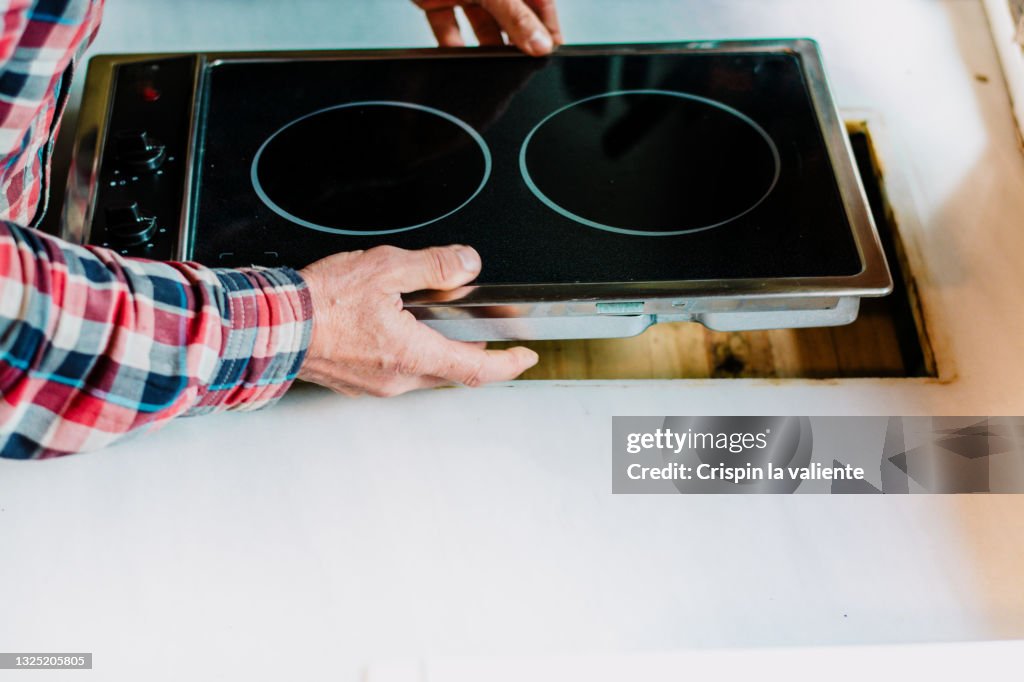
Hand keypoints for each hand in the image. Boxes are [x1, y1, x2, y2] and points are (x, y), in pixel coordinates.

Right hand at [297, 245, 538, 396]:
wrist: (270, 325)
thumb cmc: (318, 303)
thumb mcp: (385, 269)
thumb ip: (433, 266)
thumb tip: (465, 264)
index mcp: (412, 355)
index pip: (478, 369)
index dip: (509, 364)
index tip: (526, 356)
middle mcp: (397, 379)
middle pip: (451, 368)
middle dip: (468, 347)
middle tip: (476, 323)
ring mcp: (376, 385)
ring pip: (423, 369)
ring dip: (434, 347)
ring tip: (427, 315)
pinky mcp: (357, 382)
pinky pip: (396, 370)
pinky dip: (406, 350)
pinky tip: (392, 325)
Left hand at [412, 0, 562, 55]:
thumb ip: (516, 17)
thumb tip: (541, 45)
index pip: (540, 3)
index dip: (546, 27)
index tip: (549, 52)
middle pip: (510, 17)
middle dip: (515, 41)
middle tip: (522, 64)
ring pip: (482, 24)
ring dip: (487, 46)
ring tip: (495, 66)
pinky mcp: (436, 0)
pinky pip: (447, 27)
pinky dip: (451, 44)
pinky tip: (459, 59)